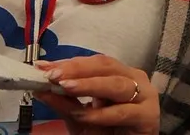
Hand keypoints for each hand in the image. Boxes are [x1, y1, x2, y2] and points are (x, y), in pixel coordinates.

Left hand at [32, 56, 159, 134]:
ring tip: (66, 87)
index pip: (93, 62)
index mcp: (119, 74)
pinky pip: (123, 112)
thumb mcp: (81, 117)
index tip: (43, 66)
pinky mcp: (148, 116)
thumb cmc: (107, 132)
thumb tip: (41, 89)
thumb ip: (65, 103)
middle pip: (106, 66)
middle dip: (77, 70)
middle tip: (53, 75)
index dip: (69, 63)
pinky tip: (85, 115)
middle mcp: (134, 79)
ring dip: (89, 85)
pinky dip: (102, 114)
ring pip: (116, 84)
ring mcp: (144, 96)